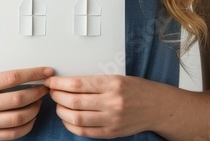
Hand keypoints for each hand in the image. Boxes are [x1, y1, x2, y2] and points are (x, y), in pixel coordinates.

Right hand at [0, 66, 52, 139]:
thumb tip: (26, 78)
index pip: (13, 78)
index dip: (33, 74)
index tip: (46, 72)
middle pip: (19, 98)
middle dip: (38, 92)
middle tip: (44, 88)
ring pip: (19, 117)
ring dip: (35, 109)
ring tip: (38, 102)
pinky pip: (13, 133)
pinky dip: (27, 125)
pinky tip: (30, 118)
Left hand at [44, 74, 162, 138]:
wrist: (157, 107)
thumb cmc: (136, 89)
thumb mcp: (116, 77)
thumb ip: (93, 81)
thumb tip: (66, 83)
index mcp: (112, 84)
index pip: (77, 84)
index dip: (59, 83)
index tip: (51, 81)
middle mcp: (112, 102)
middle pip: (74, 102)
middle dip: (57, 96)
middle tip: (52, 92)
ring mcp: (112, 120)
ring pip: (76, 118)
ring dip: (61, 111)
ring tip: (59, 105)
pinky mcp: (112, 133)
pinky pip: (85, 132)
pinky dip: (71, 126)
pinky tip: (68, 119)